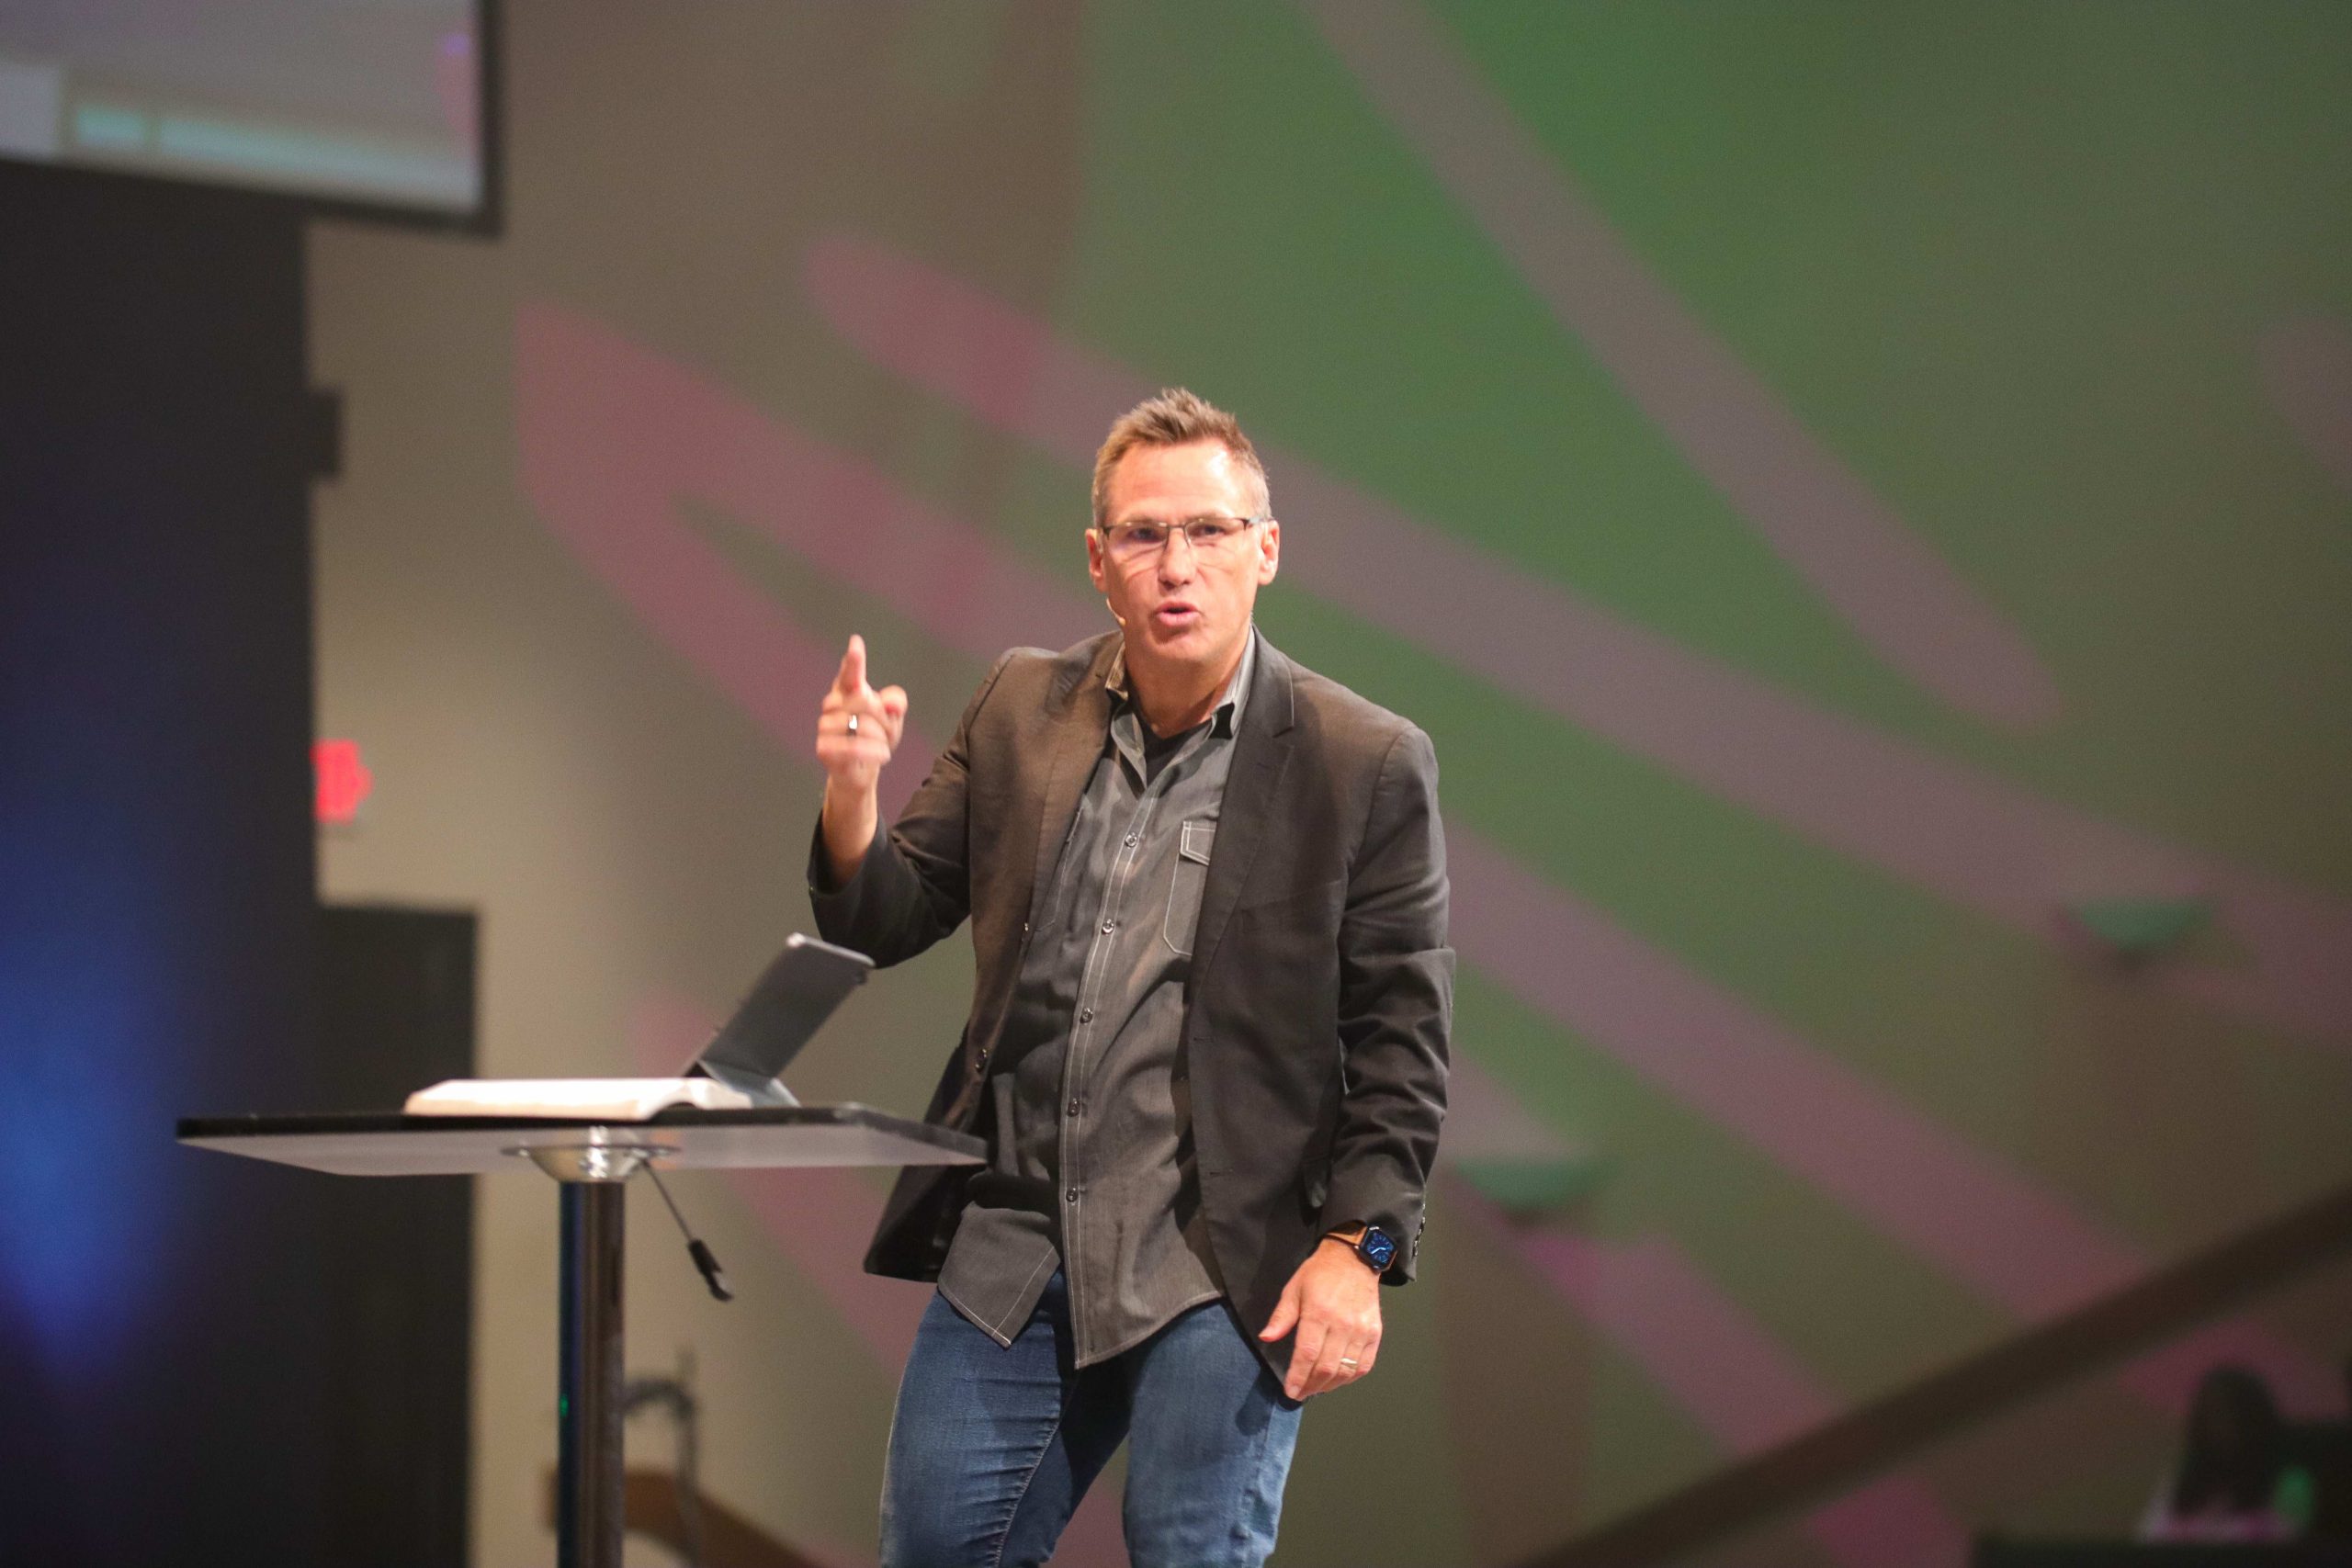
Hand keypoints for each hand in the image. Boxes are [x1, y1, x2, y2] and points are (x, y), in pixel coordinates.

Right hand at [815, 634, 906, 878]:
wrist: (862, 769)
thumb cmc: (874, 737)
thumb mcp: (893, 718)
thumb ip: (896, 702)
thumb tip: (891, 702)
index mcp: (847, 690)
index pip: (850, 673)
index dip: (853, 661)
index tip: (856, 644)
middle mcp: (832, 704)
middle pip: (866, 702)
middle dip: (884, 718)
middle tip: (887, 731)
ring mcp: (824, 726)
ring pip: (862, 726)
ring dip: (880, 739)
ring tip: (881, 746)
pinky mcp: (823, 748)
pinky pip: (854, 747)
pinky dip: (874, 752)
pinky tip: (882, 755)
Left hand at [1258, 1237, 1381, 1399]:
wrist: (1354, 1260)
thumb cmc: (1319, 1274)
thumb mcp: (1293, 1289)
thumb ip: (1281, 1317)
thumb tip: (1266, 1338)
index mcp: (1318, 1313)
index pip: (1307, 1354)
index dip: (1298, 1377)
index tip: (1291, 1391)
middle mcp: (1342, 1325)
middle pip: (1326, 1367)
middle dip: (1311, 1386)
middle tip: (1301, 1393)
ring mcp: (1361, 1331)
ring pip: (1345, 1370)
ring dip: (1329, 1386)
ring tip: (1316, 1389)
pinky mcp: (1375, 1333)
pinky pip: (1364, 1365)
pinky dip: (1350, 1378)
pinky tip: (1338, 1380)